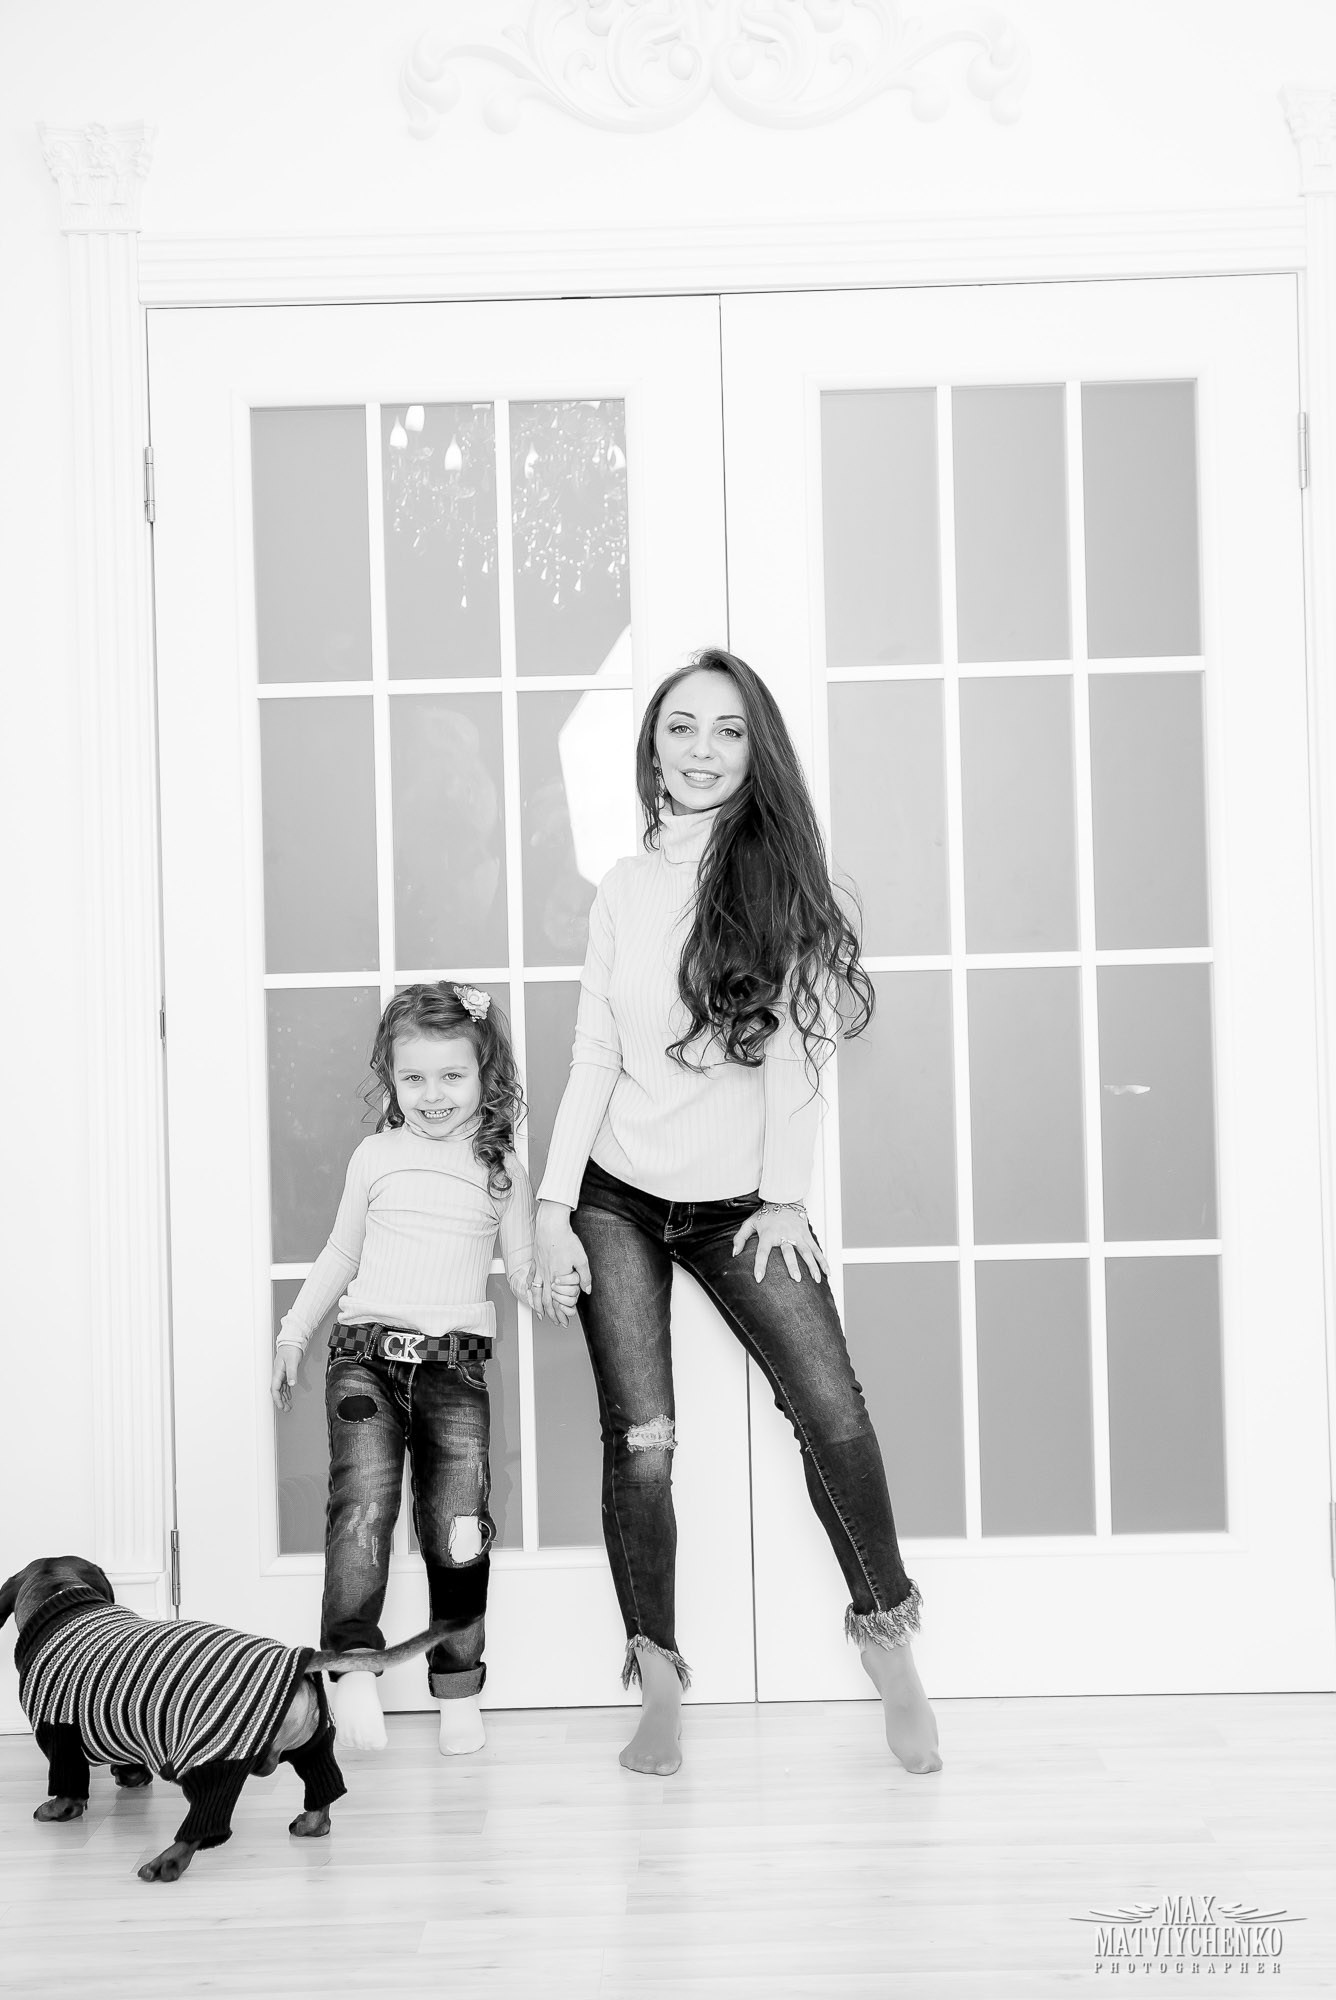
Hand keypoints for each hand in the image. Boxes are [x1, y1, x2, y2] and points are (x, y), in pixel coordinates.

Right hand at [270, 1343, 300, 1410]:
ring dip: (284, 1398)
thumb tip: (291, 1384)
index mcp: (277, 1372)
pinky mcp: (286, 1373)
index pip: (275, 1389)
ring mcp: (281, 1374)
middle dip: (280, 1402)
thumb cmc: (291, 1349)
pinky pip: (284, 1385)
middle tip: (286, 1409)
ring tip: (288, 1406)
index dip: (277, 1399)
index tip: (281, 1406)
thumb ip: (292, 1373)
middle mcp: (278, 1374)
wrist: (292, 1341)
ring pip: (280, 1389)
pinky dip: (286, 1392)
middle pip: (277, 1391)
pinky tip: (289, 1396)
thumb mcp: (292, 1361)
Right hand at [535, 1201, 591, 1324]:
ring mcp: (538, 1269)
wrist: (551, 1225)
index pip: (557, 1301)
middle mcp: (546, 1276)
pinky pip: (530, 1279)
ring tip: (541, 1315)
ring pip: (535, 1293)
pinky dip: (530, 1289)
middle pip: (546, 1301)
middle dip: (551, 1315)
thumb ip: (585, 1276)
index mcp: (558, 1277)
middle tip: (556, 1322)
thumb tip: (587, 1290)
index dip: (561, 1313)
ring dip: (538, 1306)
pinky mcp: (535, 1262)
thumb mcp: (581, 1259)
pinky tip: (531, 1293)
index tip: (565, 1321)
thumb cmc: (566, 1239)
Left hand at [732, 1205, 827, 1284]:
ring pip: (807, 1252)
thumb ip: (740, 1238)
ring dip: (812, 1266)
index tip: (759, 1278)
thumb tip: (734, 1254)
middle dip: (793, 1266)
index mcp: (769, 1234)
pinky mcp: (807, 1236)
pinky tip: (827, 1272)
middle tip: (796, 1279)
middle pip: (790, 1252)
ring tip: (816, 1279)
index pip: (762, 1252)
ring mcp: (798, 1235)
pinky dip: (823, 1261)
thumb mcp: (750, 1222)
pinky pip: (816, 1250)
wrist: (784, 1197)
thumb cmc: (766, 1213)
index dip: (760, 1265)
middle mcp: (784, 1235)